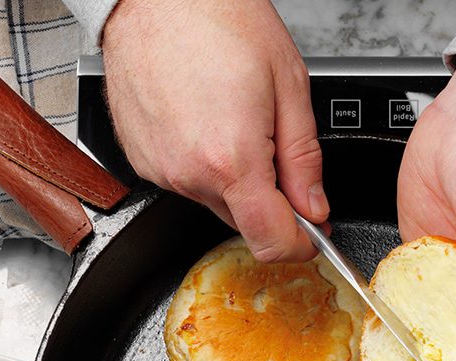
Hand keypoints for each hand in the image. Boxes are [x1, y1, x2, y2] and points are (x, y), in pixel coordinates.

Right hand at [101, 0, 326, 261]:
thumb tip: (314, 207)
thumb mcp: (289, 86)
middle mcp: (189, 174)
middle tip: (280, 154)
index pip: (272, 242)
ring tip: (237, 122)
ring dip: (236, 180)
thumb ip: (305, 160)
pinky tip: (208, 121)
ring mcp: (160, 169)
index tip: (313, 232)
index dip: (301, 244)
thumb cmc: (219, 19)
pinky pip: (186, 181)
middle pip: (245, 222)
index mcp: (231, 161)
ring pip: (215, 202)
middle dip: (271, 203)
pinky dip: (204, 164)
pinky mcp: (141, 160)